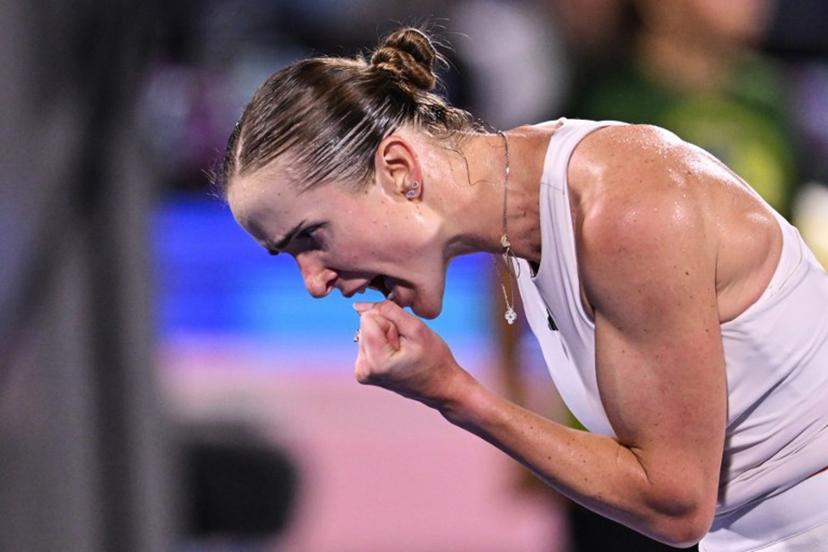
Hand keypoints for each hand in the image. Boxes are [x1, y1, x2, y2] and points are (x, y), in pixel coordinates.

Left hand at [353, 301, 468, 408]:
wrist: (441, 386)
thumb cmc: (434, 359)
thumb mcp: (416, 328)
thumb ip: (388, 310)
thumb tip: (358, 305)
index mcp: (374, 361)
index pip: (367, 318)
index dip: (390, 322)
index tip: (404, 338)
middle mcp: (362, 369)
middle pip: (366, 326)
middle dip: (387, 329)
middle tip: (406, 346)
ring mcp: (362, 372)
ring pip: (367, 332)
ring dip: (385, 337)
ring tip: (403, 352)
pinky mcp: (364, 372)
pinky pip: (369, 343)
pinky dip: (383, 344)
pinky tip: (396, 356)